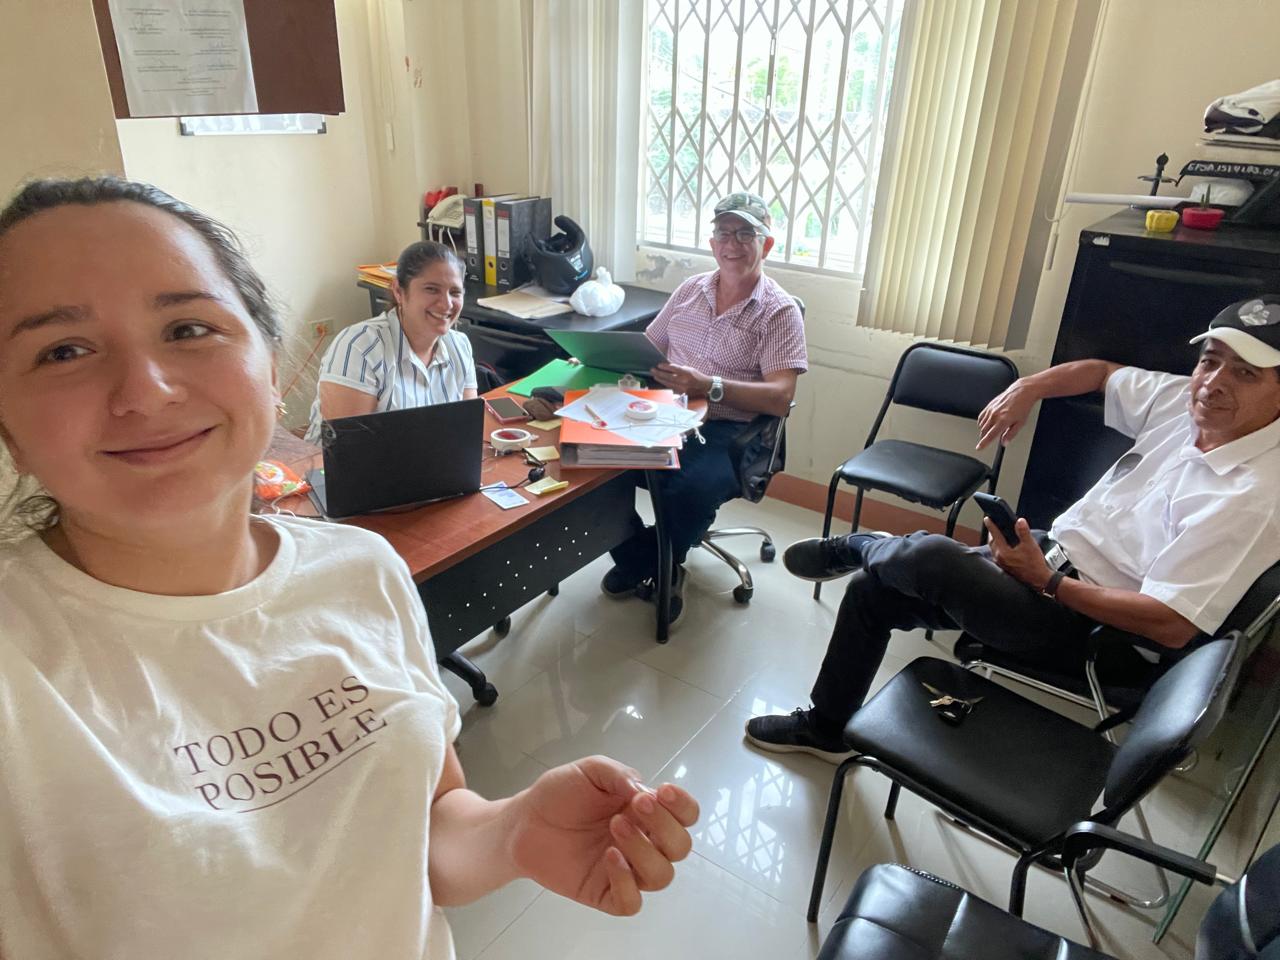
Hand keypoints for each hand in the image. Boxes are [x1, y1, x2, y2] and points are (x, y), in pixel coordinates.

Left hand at [508, 756, 699, 915]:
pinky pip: (631, 902)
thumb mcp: (590, 770)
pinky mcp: (605, 892)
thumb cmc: (559, 795)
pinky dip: (627, 883)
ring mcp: (626, 869)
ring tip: (616, 827)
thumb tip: (644, 789)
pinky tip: (609, 858)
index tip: (664, 791)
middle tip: (634, 807)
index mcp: (645, 812)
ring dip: (645, 851)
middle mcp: (642, 841)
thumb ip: (619, 774)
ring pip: (661, 876)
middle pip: (680, 847)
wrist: (523, 821)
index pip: (685, 815)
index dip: (683, 806)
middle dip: (664, 826)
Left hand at [650, 363, 711, 396]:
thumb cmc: (697, 376)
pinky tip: (662, 382)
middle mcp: (684, 381)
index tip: (658, 365)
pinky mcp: (682, 393)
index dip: (664, 367)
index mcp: (686, 373)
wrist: (705, 387)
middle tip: (653, 370)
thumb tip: (668, 367)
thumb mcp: (689, 369)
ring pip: (668, 384)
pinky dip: (666, 385)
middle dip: (659, 373)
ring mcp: (683, 388)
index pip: (673, 369)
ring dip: (661, 380)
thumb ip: (679, 368)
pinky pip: (672, 389)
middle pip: (668, 377)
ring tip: (655, 376)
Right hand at [976, 379, 1037, 449]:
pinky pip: (981, 416)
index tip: (979, 448)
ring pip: (981, 424)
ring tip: (989, 431)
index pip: (990, 436)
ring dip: (983, 430)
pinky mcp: (989, 405)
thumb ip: (1011, 434)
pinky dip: (981, 422)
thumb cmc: (1023, 406)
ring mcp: (991, 410)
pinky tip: (986, 423)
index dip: (983, 443)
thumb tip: (1005, 442)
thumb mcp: (1020, 423)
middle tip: (987, 440)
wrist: (1022, 392)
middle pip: (984, 431)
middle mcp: (995, 415)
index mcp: (1003, 421)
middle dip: (984, 437)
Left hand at [984, 517, 1051, 591]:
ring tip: (1000, 533)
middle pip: (992, 542)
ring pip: (995, 549)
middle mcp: (999, 558)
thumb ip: (1023, 532)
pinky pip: (999, 554)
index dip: (991, 525)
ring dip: (996, 540)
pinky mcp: (1005, 567)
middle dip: (992, 533)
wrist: (1039, 579)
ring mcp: (1001, 564)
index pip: (995, 535)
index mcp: (1003, 552)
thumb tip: (1019, 521)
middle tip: (994, 525)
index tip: (987, 519)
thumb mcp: (1030, 545)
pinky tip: (1006, 545)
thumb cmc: (1034, 564)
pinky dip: (1000, 547)